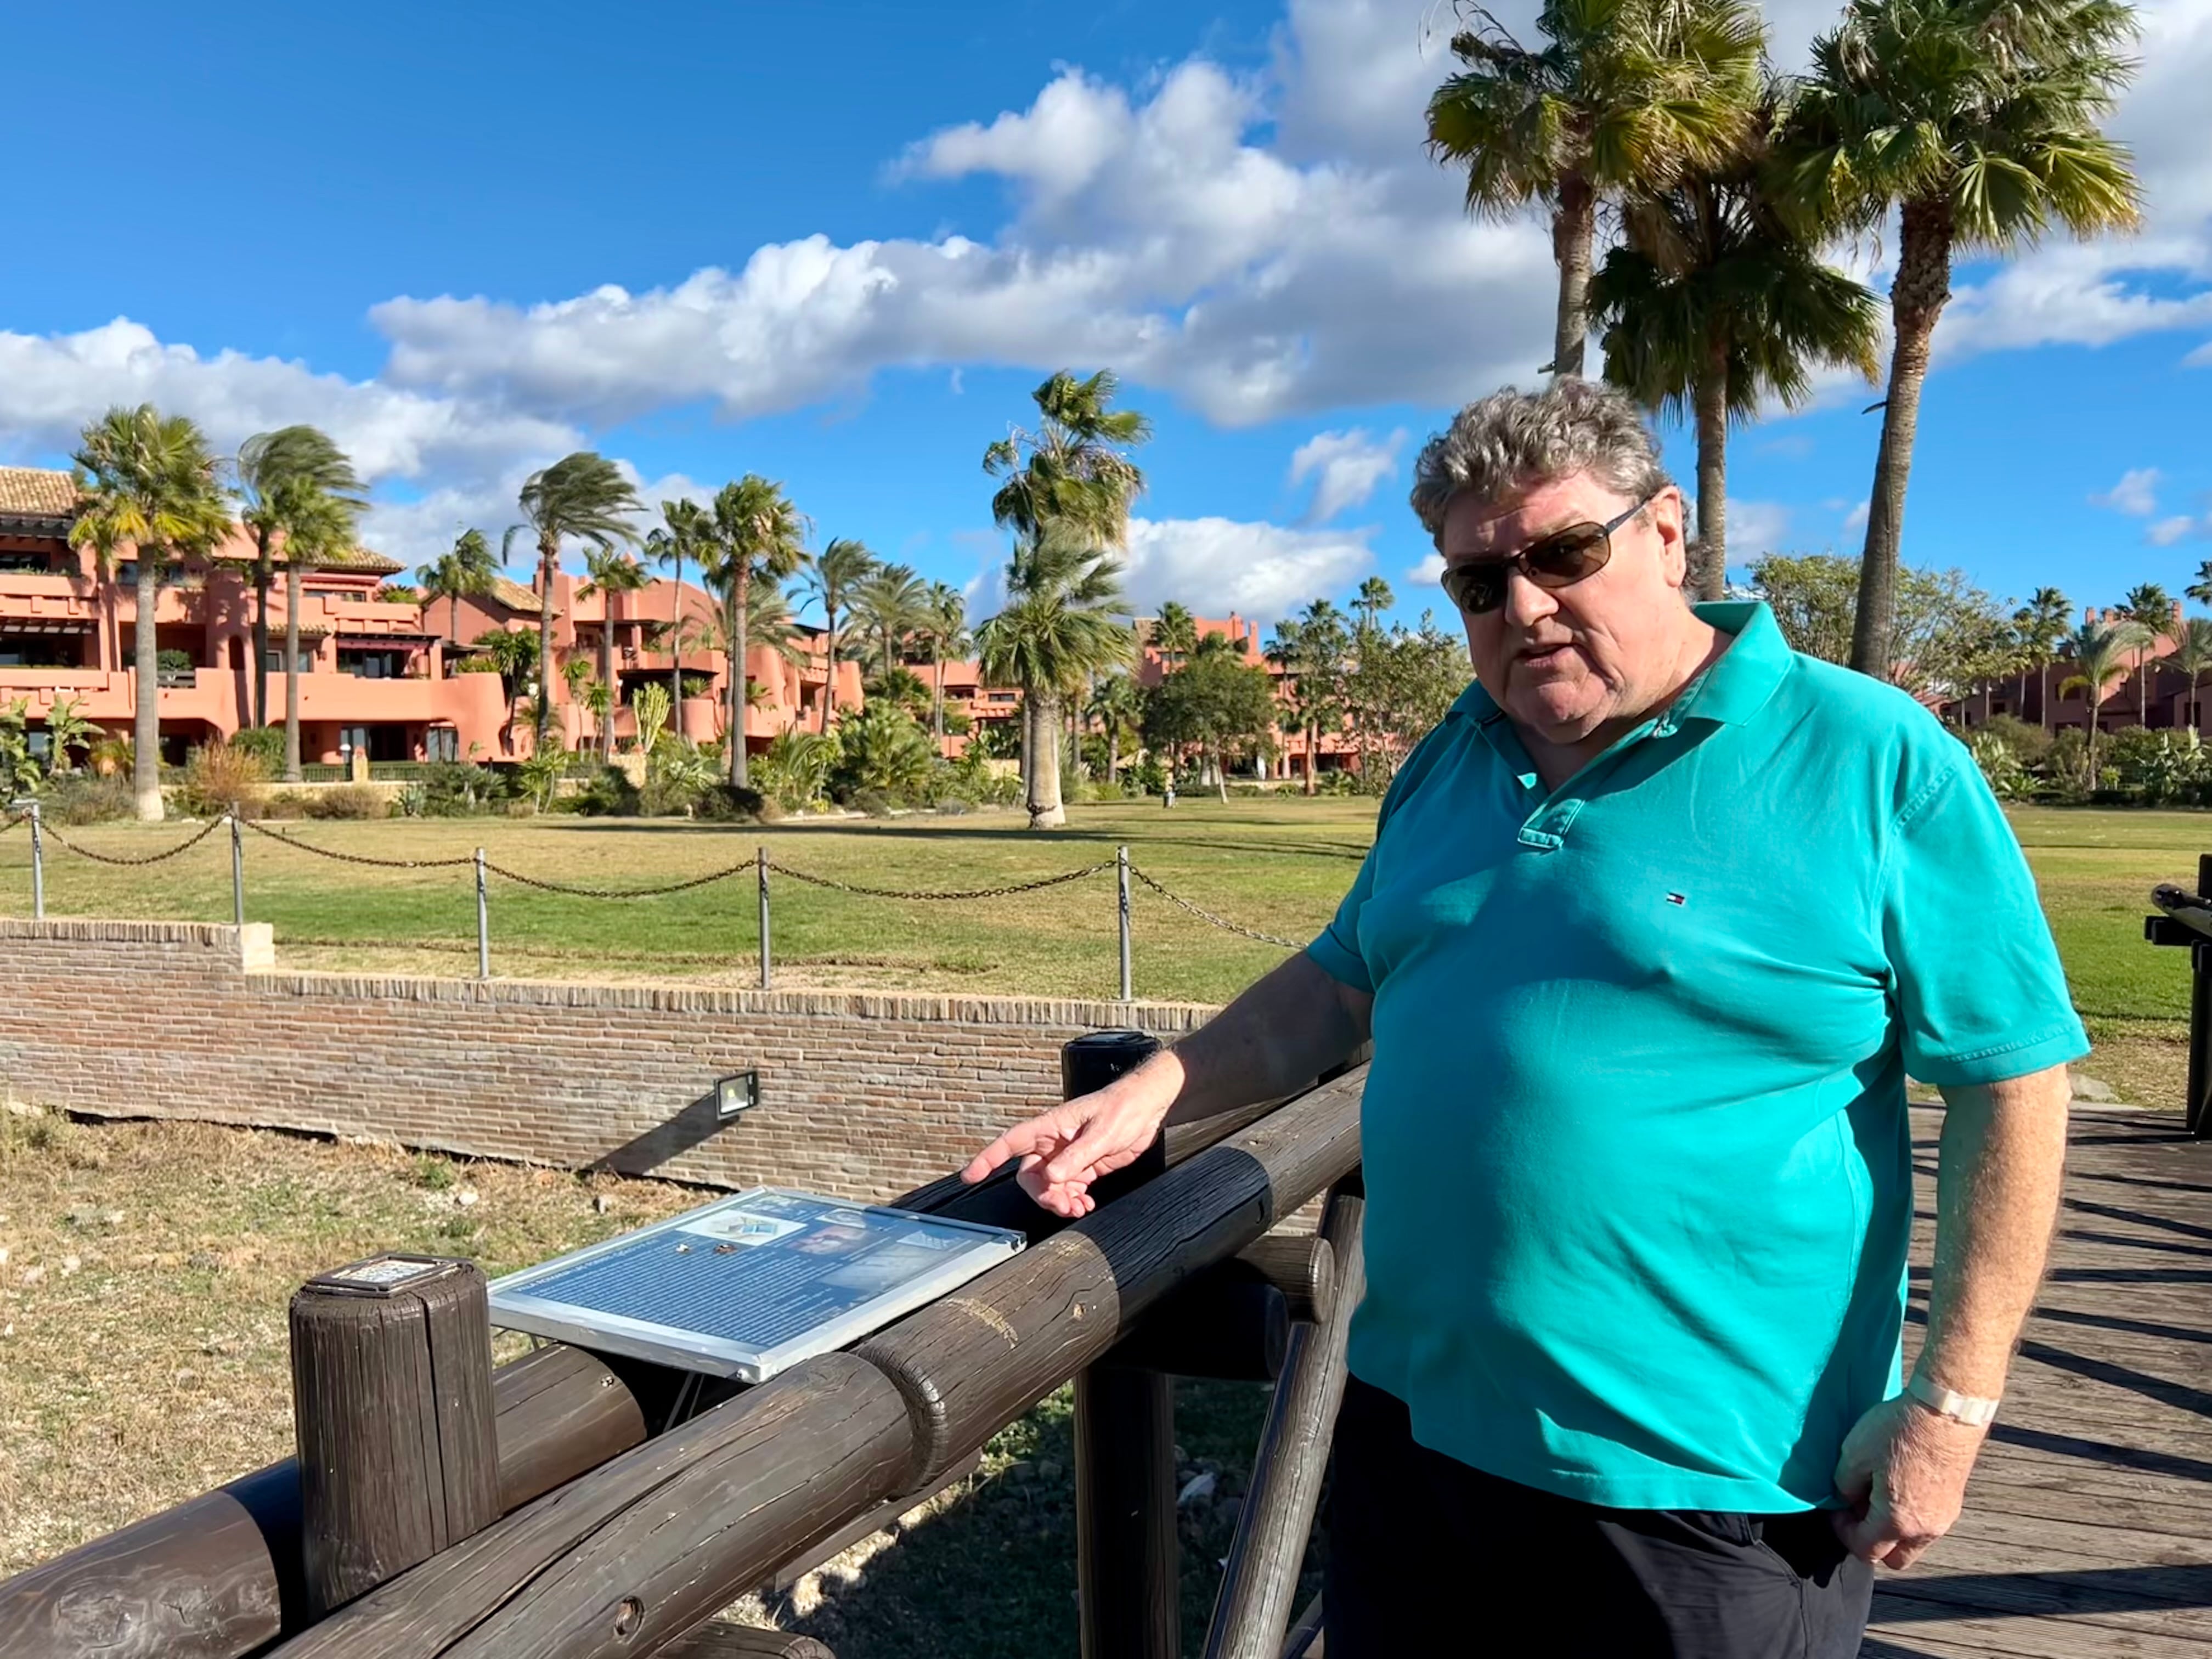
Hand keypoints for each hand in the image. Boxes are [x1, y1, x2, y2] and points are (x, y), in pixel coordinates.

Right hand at [959, 1075, 1173, 1217]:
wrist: (1147, 1107)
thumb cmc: (1122, 1109)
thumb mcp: (1101, 1134)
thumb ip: (1077, 1157)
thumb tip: (1052, 1178)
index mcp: (1049, 1127)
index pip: (1010, 1143)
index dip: (987, 1159)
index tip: (970, 1176)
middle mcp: (1053, 1143)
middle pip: (1029, 1176)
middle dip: (1042, 1195)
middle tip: (1064, 1205)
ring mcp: (1068, 1156)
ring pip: (1048, 1187)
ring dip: (1059, 1202)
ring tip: (1079, 1208)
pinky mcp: (1084, 1167)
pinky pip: (1068, 1190)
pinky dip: (1073, 1201)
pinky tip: (1085, 1205)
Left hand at [1831, 1390, 1988, 1569]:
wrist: (1945, 1411)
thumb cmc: (1899, 1431)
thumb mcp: (1854, 1455)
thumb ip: (1845, 1486)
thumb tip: (1849, 1499)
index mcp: (1897, 1523)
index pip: (1864, 1550)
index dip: (1843, 1532)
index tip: (1836, 1509)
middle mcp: (1925, 1530)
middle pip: (1894, 1557)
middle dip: (1872, 1541)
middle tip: (1858, 1508)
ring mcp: (1944, 1518)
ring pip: (1913, 1543)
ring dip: (1892, 1529)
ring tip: (1878, 1493)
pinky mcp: (1953, 1502)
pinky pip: (1927, 1525)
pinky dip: (1909, 1516)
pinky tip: (1899, 1485)